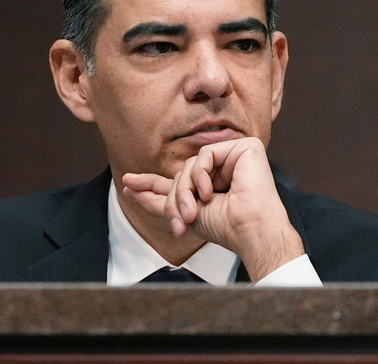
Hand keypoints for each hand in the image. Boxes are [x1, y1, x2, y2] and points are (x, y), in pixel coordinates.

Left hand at [122, 137, 304, 281]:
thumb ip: (159, 200)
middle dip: (174, 197)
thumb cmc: (226, 227)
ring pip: (191, 164)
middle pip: (182, 173)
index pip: (179, 180)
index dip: (151, 182)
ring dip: (185, 190)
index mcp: (213, 185)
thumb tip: (129, 187)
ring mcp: (233, 157)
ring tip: (193, 212)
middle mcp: (223, 169)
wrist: (250, 230)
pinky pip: (205, 153)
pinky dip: (201, 175)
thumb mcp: (184, 214)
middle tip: (179, 220)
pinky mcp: (244, 147)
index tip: (127, 184)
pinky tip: (209, 192)